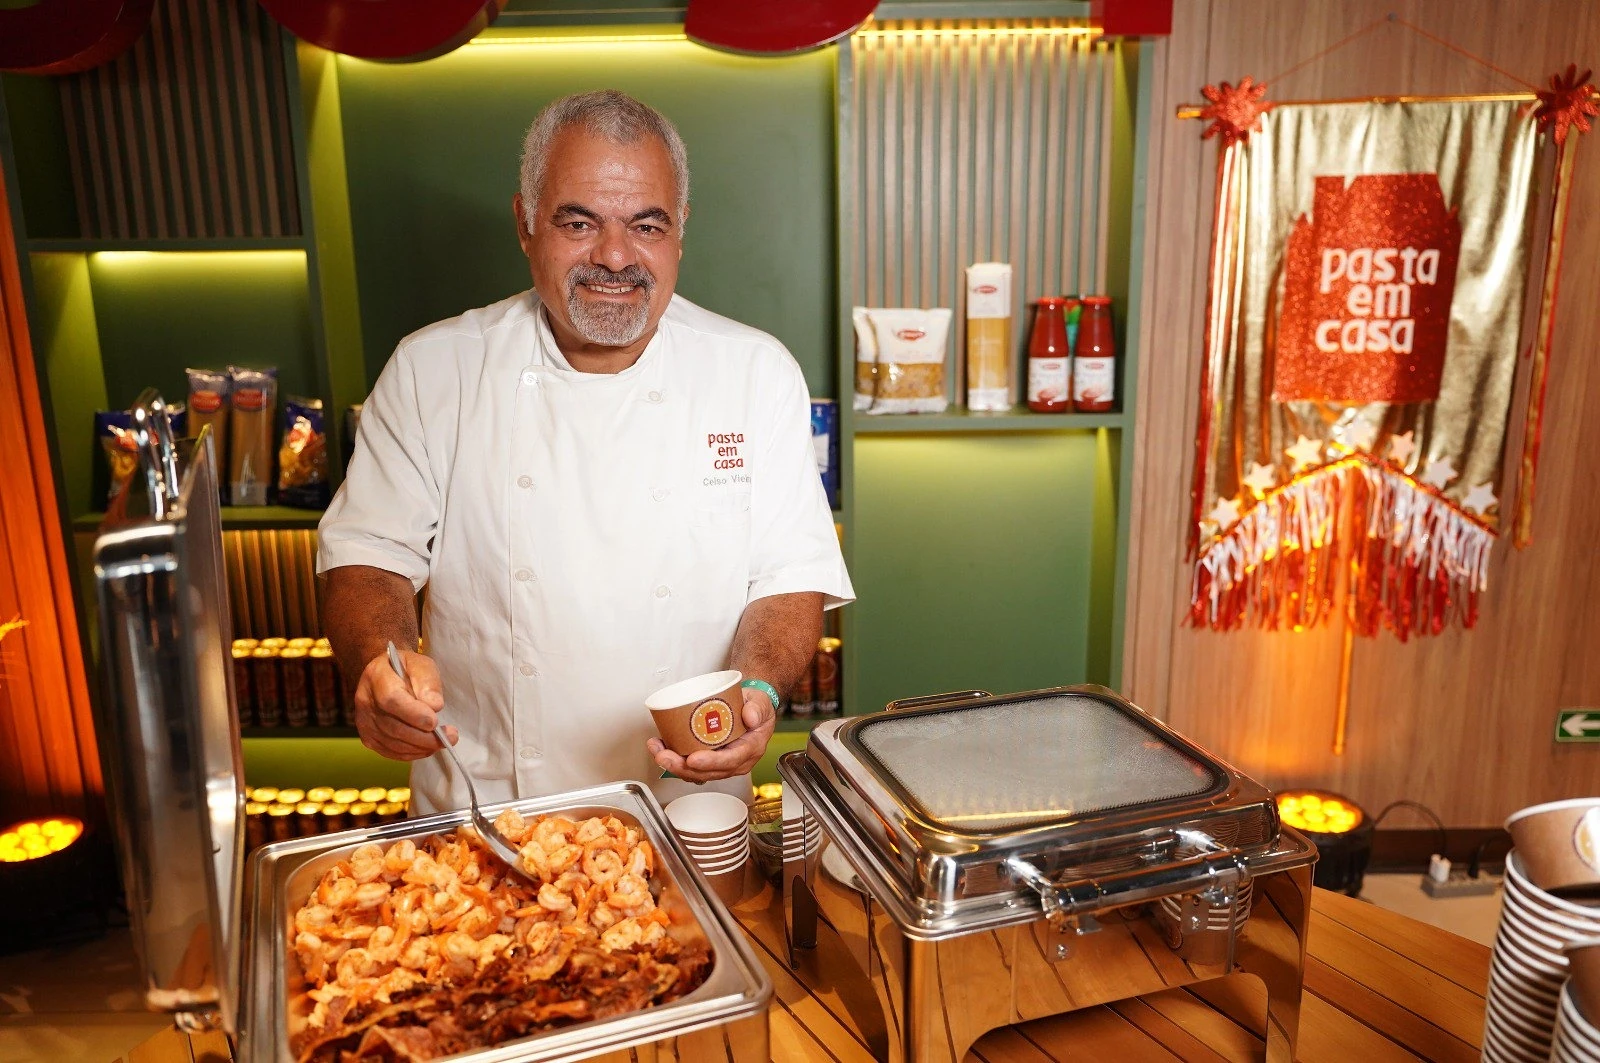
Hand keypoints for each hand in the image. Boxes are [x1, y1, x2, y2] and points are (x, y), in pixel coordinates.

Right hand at [352, 649, 456, 760]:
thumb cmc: (407, 669)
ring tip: (443, 742)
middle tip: (450, 736)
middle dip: (424, 736)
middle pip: (393, 726)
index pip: (391, 699)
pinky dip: (412, 753)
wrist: (387, 676)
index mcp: (376, 676)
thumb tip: (434, 706)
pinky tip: (428, 747)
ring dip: (421, 747)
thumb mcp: (421, 665)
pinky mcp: (368, 737)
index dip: (414, 714)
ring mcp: (363, 721)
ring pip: (393, 742)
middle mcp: (364, 701)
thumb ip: (428, 682)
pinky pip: (391, 752)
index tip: (435, 721)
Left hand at [647, 688, 774, 783]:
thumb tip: (750, 716)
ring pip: (696, 772)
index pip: (730, 761)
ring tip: (657, 750)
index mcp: (750, 750)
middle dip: (683, 767)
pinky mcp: (709, 760)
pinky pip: (691, 766)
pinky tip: (660, 748)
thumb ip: (757, 708)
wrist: (751, 709)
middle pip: (708, 772)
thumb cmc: (755, 707)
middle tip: (664, 756)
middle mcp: (735, 761)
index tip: (693, 759)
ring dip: (674, 764)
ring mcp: (721, 763)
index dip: (711, 763)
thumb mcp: (761, 703)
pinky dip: (674, 760)